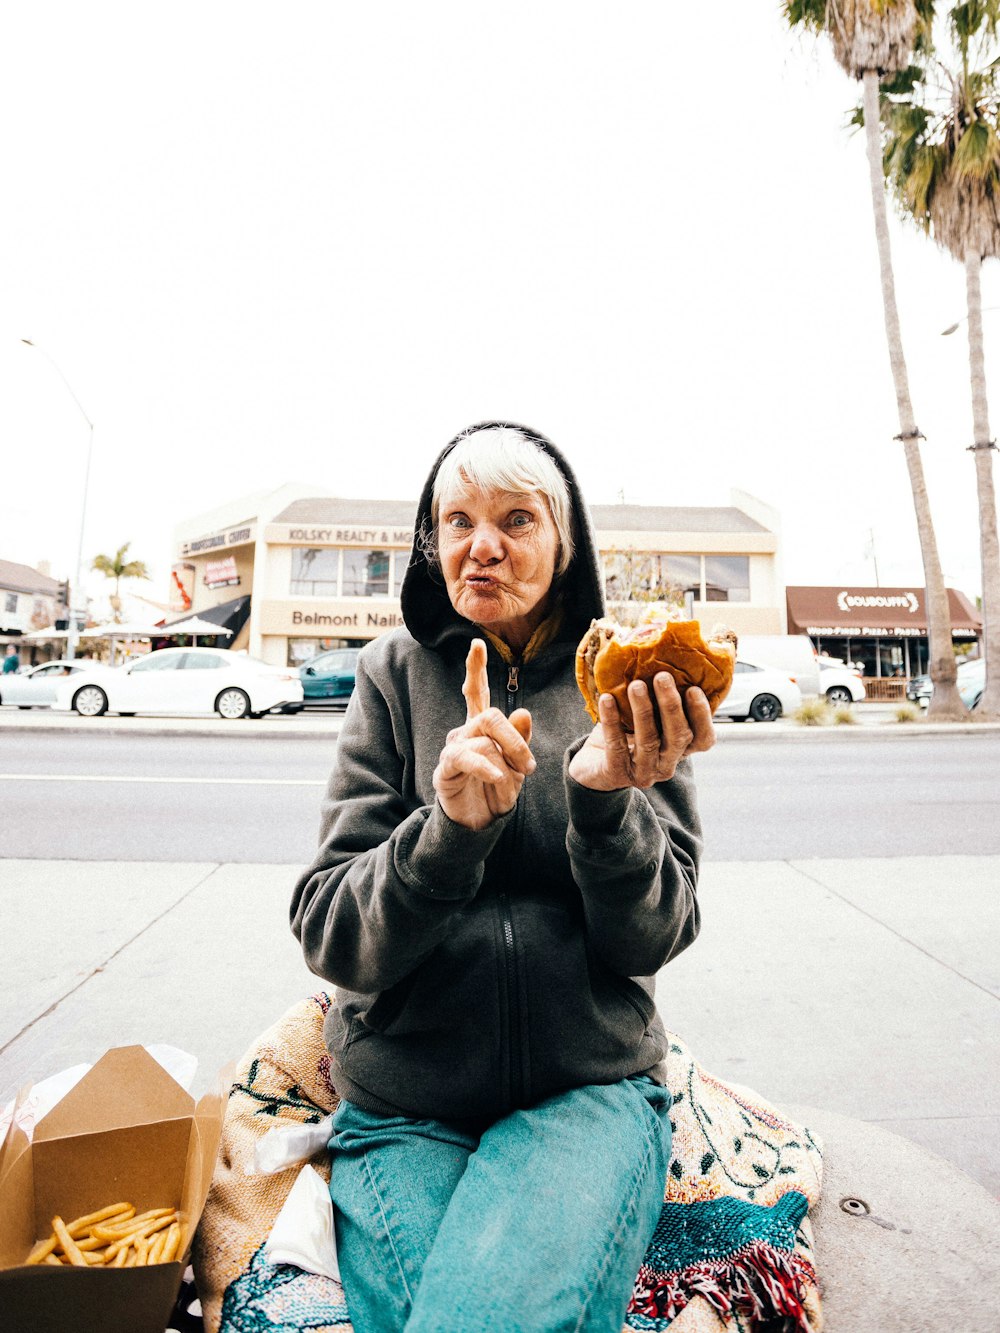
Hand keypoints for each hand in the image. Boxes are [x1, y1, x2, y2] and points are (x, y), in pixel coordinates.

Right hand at [433, 639, 534, 829]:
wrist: (479, 822)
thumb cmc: (497, 790)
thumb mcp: (516, 764)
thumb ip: (519, 739)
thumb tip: (524, 713)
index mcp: (481, 727)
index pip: (476, 691)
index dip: (475, 668)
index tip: (477, 643)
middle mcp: (465, 732)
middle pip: (491, 715)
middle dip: (515, 739)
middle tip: (530, 766)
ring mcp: (454, 749)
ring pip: (484, 737)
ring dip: (507, 757)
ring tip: (516, 778)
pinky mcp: (446, 768)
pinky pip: (467, 758)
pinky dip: (487, 766)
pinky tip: (498, 776)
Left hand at [568, 672, 713, 791]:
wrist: (595, 767)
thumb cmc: (626, 735)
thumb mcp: (648, 719)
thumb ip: (659, 700)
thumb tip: (664, 655)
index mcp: (680, 750)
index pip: (703, 739)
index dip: (702, 716)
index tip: (694, 689)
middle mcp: (666, 764)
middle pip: (678, 737)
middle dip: (671, 705)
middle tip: (662, 677)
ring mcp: (643, 772)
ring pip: (648, 741)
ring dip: (643, 710)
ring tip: (636, 685)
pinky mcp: (617, 774)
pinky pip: (615, 746)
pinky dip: (611, 721)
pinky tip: (607, 699)